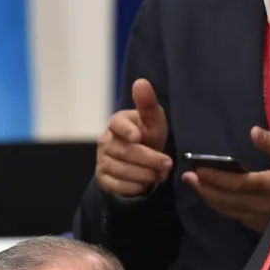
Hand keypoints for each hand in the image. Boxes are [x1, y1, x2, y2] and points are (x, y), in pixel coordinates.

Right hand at [95, 78, 172, 197]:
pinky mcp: (103, 178)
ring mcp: (102, 160)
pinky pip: (115, 185)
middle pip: (124, 151)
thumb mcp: (153, 120)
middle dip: (148, 159)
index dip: (126, 130)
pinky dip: (133, 187)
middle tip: (167, 164)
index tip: (138, 137)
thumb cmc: (148, 135)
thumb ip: (148, 104)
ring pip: (121, 170)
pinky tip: (145, 184)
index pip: (117, 123)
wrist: (140, 161)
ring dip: (144, 175)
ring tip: (160, 175)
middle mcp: (105, 140)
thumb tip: (141, 82)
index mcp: (117, 122)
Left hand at [182, 127, 269, 232]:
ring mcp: (262, 219)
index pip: (238, 184)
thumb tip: (253, 131)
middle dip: (205, 189)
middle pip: (227, 200)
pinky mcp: (261, 226)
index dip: (216, 178)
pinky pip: (236, 217)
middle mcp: (264, 206)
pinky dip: (221, 207)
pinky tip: (211, 197)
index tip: (197, 169)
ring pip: (229, 210)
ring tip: (194, 185)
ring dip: (209, 198)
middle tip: (187, 177)